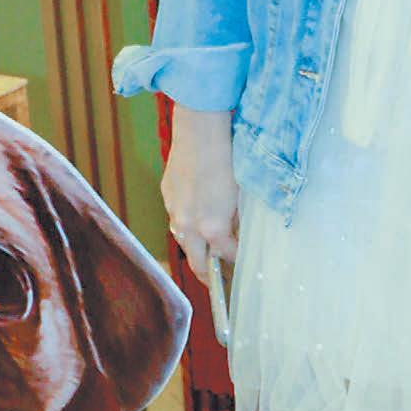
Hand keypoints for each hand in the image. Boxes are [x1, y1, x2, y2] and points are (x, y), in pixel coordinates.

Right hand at [162, 103, 239, 278]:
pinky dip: (186, 225)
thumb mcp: (242, 195)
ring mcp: (174, 210)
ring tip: (207, 252)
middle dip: (208, 273)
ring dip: (196, 249)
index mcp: (212, 227)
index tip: (243, 262)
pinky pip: (176, 218)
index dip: (237, 260)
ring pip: (184, 240)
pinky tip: (196, 219)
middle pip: (197, 262)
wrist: (202, 130)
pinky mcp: (167, 194)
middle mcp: (189, 224)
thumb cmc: (229, 159)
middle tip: (219, 281)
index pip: (227, 255)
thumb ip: (239, 220)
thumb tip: (239, 232)